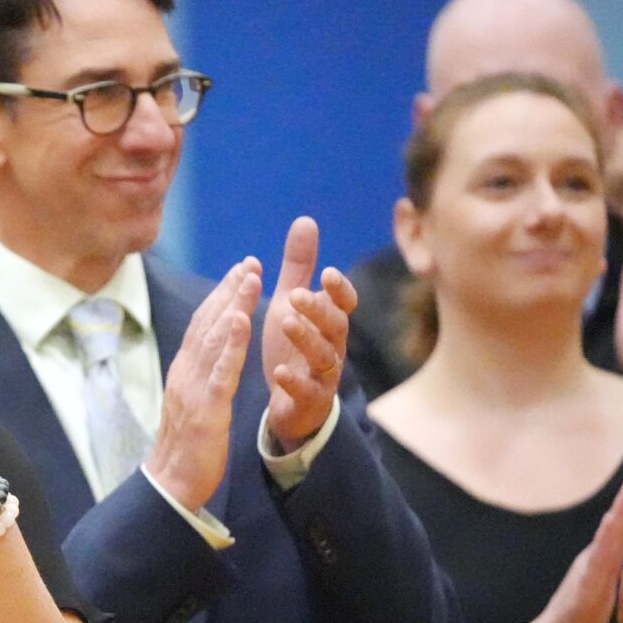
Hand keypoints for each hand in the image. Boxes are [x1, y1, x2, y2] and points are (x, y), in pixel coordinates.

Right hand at [144, 259, 259, 511]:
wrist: (171, 484)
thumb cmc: (187, 448)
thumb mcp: (193, 404)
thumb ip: (201, 377)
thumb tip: (211, 355)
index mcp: (185, 371)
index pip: (203, 325)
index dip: (222, 295)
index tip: (242, 270)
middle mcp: (185, 373)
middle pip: (208, 323)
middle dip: (230, 289)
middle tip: (251, 262)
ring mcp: (193, 389)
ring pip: (215, 339)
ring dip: (233, 304)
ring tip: (251, 278)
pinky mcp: (206, 408)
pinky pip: (221, 370)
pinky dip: (232, 343)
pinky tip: (243, 321)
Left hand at [260, 217, 355, 451]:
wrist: (290, 402)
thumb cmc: (293, 345)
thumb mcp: (291, 302)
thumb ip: (299, 266)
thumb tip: (305, 220)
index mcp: (328, 321)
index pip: (344, 303)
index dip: (339, 290)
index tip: (327, 273)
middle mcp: (332, 346)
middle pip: (335, 326)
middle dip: (318, 309)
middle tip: (296, 295)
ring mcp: (324, 375)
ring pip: (324, 356)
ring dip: (306, 339)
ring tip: (285, 323)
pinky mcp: (309, 401)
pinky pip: (307, 391)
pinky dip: (293, 381)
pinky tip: (278, 372)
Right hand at [531, 466, 622, 622]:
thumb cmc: (579, 618)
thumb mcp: (601, 588)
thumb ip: (607, 569)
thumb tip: (614, 557)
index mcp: (604, 557)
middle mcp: (596, 555)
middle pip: (620, 520)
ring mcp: (591, 566)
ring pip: (610, 532)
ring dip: (621, 507)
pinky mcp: (587, 580)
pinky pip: (600, 556)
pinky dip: (606, 536)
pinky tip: (614, 521)